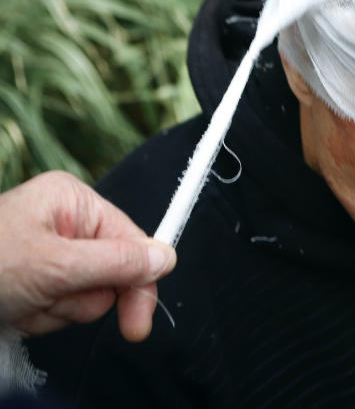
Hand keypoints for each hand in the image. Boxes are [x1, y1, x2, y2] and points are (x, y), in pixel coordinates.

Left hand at [0, 171, 176, 341]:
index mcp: (73, 202)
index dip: (138, 284)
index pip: (132, 242)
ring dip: (55, 309)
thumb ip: (116, 263)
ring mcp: (50, 252)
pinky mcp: (35, 279)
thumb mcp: (54, 266)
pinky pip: (60, 306)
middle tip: (49, 301)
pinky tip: (16, 307)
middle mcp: (65, 222)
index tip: (136, 326)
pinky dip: (39, 315)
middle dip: (79, 297)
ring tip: (23, 300)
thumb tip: (167, 257)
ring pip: (85, 296)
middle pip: (110, 273)